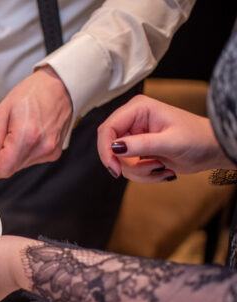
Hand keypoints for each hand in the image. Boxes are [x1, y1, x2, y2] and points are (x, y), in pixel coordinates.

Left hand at [0, 66, 72, 178]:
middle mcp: (41, 147)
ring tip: (14, 132)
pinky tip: (25, 136)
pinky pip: (29, 161)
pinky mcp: (54, 153)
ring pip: (18, 166)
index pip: (2, 169)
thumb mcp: (2, 111)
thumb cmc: (32, 93)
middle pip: (9, 169)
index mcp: (27, 136)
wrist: (59, 86)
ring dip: (10, 155)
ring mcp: (49, 151)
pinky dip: (21, 153)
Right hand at [97, 94, 231, 181]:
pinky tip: (161, 169)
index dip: (106, 150)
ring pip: (119, 161)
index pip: (108, 129)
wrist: (212, 150)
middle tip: (148, 168)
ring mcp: (134, 136)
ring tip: (161, 167)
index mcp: (138, 109)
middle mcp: (133, 120)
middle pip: (110, 147)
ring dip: (139, 171)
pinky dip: (143, 175)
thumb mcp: (171, 142)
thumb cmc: (199, 139)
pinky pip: (128, 167)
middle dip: (127, 163)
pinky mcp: (138, 150)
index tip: (115, 168)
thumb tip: (116, 147)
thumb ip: (142, 144)